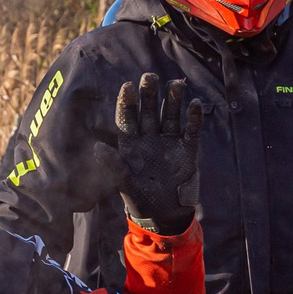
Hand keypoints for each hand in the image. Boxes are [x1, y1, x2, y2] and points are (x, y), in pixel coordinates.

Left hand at [87, 73, 202, 233]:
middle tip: (150, 77)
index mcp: (131, 144)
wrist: (164, 216)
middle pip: (150, 111)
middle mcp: (150, 138)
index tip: (127, 86)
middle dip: (149, 94)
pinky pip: (191, 131)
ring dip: (173, 101)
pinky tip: (195, 104)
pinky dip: (193, 119)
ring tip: (175, 84)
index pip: (127, 118)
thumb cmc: (140, 199)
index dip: (127, 102)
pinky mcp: (188, 151)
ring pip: (171, 116)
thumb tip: (97, 148)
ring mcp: (169, 143)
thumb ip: (113, 166)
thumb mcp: (124, 184)